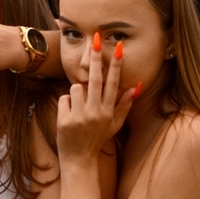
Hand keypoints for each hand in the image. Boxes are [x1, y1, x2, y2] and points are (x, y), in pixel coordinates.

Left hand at [57, 34, 135, 160]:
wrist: (79, 158)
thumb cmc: (97, 138)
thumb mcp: (115, 124)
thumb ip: (124, 105)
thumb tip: (136, 86)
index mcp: (109, 111)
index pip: (114, 83)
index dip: (116, 65)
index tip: (118, 48)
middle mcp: (96, 112)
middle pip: (95, 79)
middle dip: (95, 58)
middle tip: (95, 39)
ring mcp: (80, 116)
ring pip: (75, 88)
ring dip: (76, 93)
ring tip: (78, 108)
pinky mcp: (65, 120)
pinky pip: (63, 99)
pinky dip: (65, 104)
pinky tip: (69, 115)